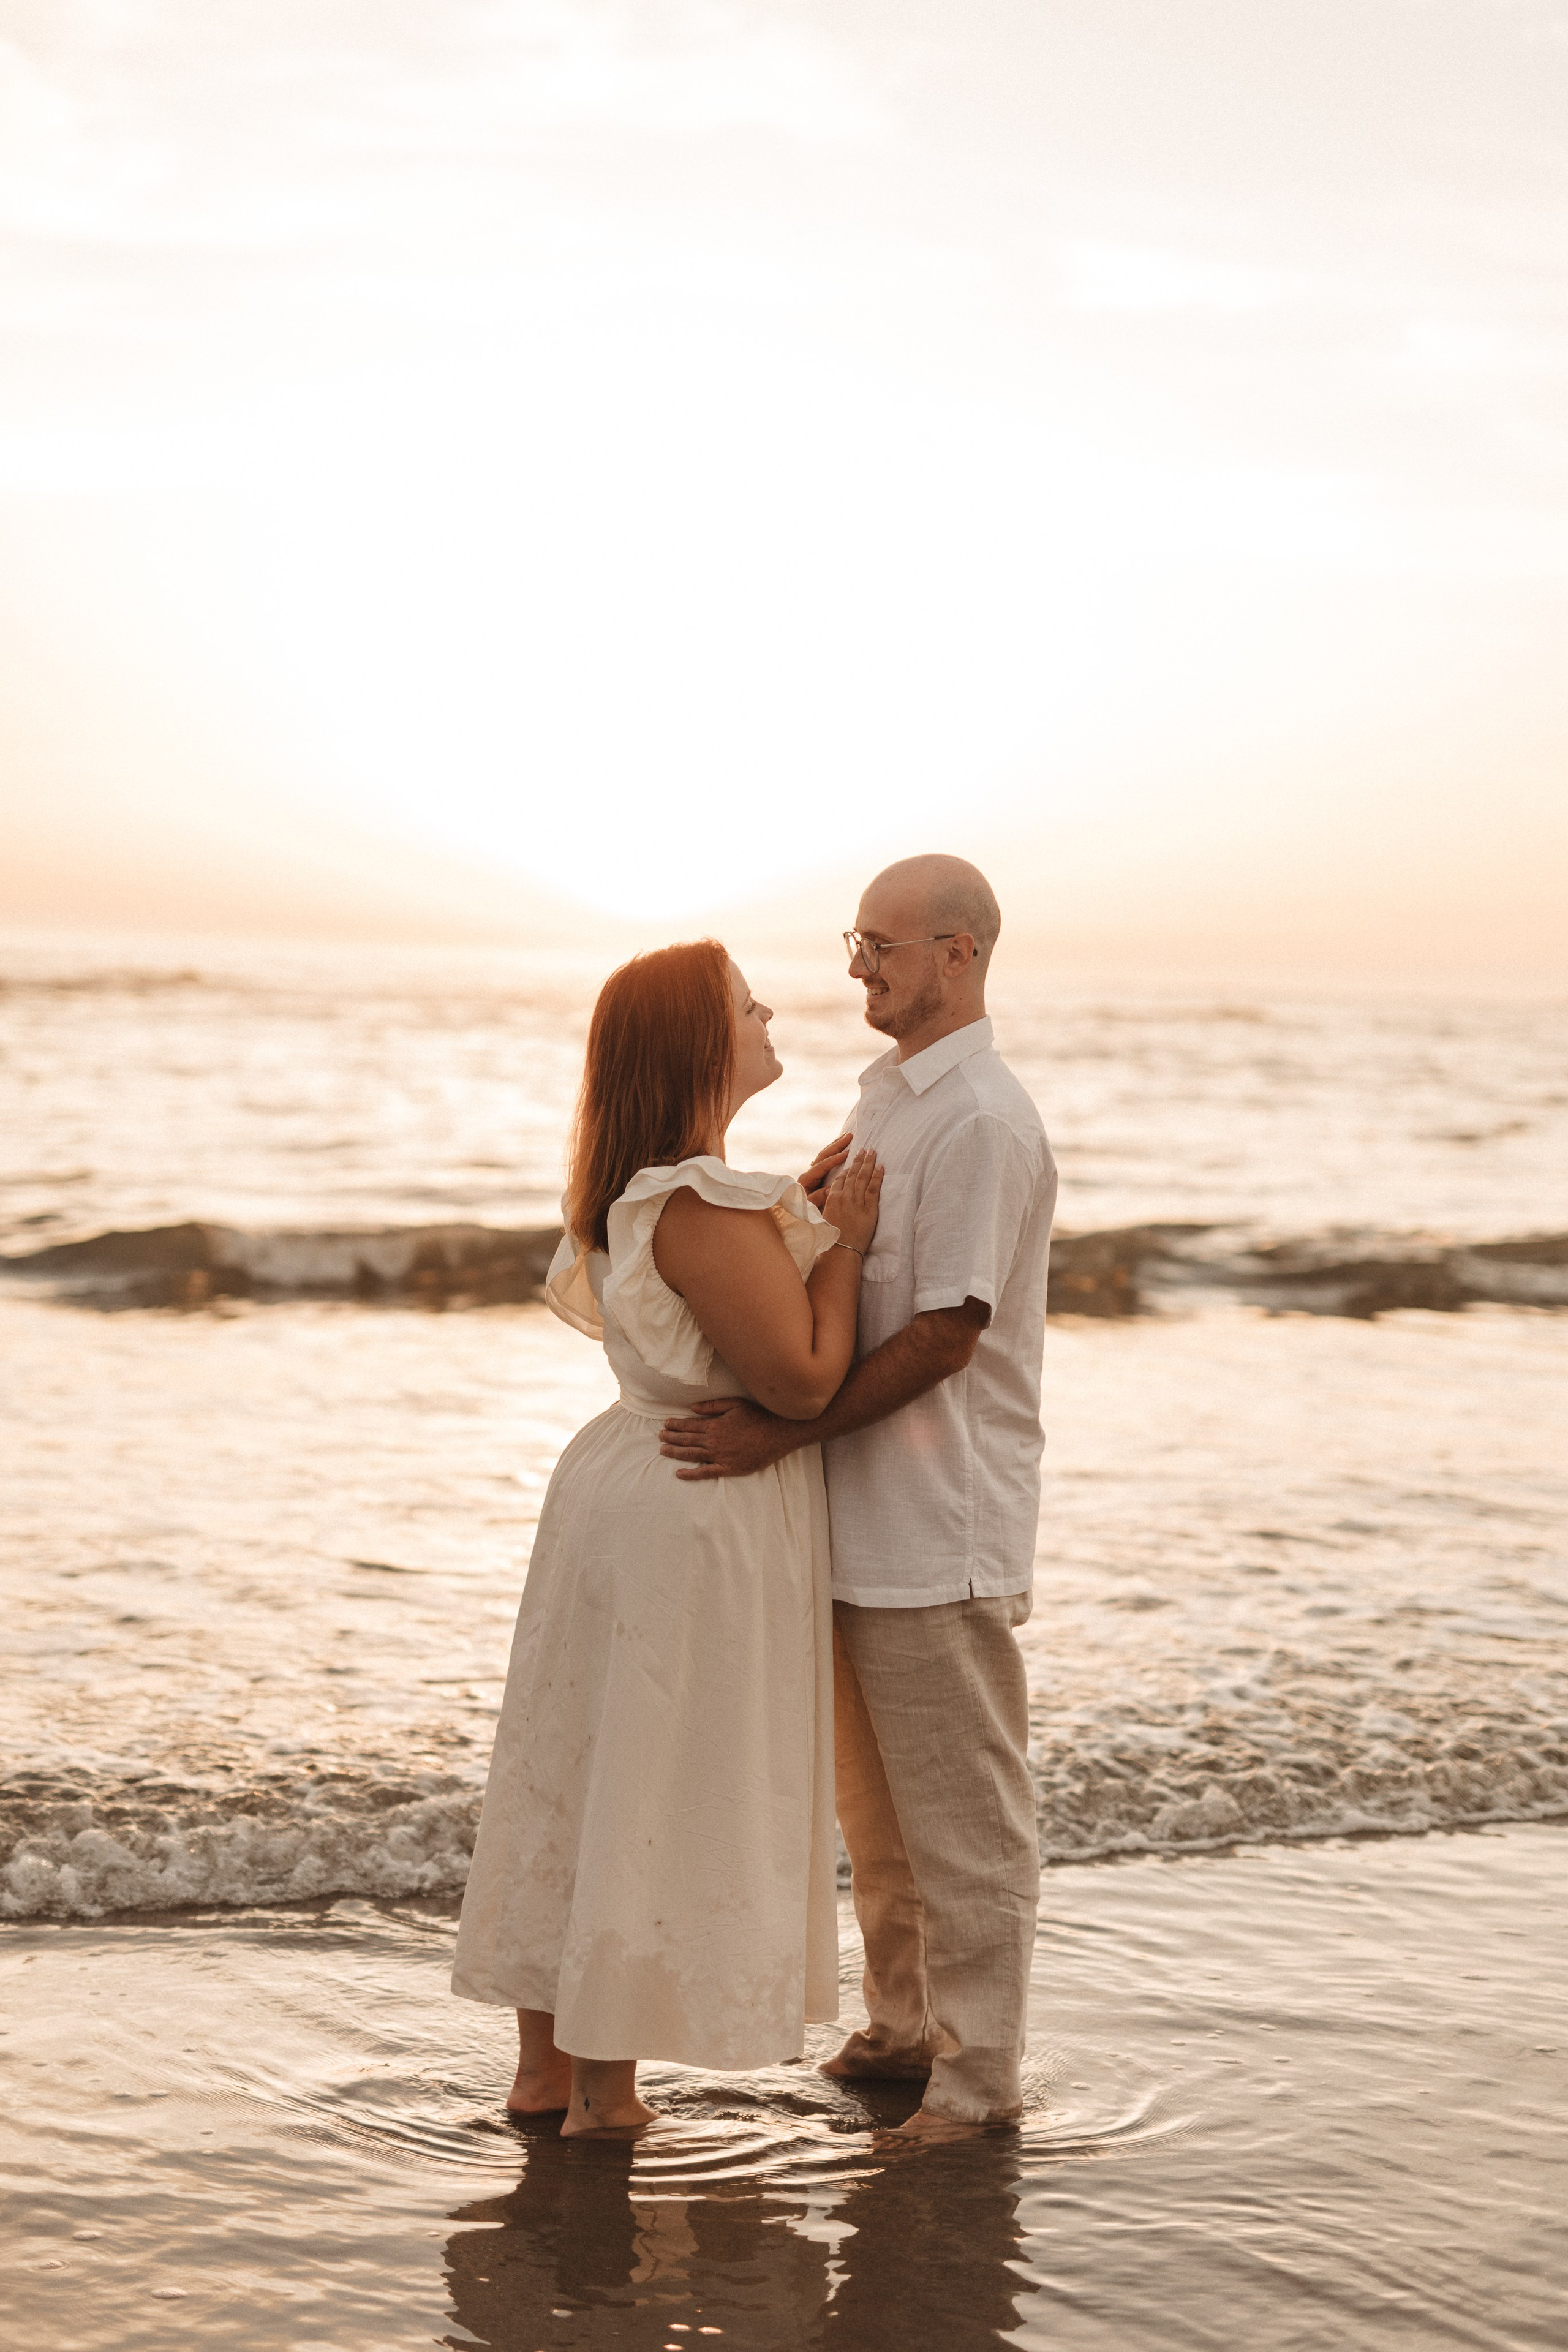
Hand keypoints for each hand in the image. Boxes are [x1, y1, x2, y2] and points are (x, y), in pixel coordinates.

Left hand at [659, 1397, 794, 1479]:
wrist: (779, 1434)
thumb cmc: (759, 1417)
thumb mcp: (735, 1404)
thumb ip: (712, 1406)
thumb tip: (692, 1408)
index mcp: (715, 1425)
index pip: (689, 1425)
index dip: (675, 1424)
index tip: (664, 1424)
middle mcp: (714, 1442)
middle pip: (687, 1440)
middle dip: (671, 1438)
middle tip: (659, 1437)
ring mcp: (720, 1457)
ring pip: (692, 1455)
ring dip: (675, 1453)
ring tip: (663, 1451)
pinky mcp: (729, 1469)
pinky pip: (706, 1473)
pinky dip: (691, 1474)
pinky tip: (679, 1474)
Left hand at [799, 1132, 850, 1210]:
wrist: (797, 1215)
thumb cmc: (805, 1212)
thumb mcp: (811, 1207)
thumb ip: (818, 1198)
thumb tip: (830, 1189)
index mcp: (806, 1180)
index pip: (821, 1166)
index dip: (834, 1160)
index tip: (847, 1154)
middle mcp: (808, 1174)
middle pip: (822, 1155)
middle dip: (836, 1145)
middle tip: (849, 1136)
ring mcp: (813, 1173)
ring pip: (824, 1155)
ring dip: (836, 1145)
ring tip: (847, 1136)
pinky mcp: (817, 1176)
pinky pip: (826, 1160)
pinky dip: (834, 1152)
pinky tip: (842, 1146)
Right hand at [822, 1147, 882, 1255]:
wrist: (841, 1252)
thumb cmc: (832, 1239)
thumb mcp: (825, 1219)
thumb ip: (829, 1206)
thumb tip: (832, 1199)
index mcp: (832, 1199)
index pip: (841, 1178)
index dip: (848, 1167)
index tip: (853, 1159)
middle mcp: (844, 1197)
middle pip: (852, 1174)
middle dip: (859, 1160)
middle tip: (865, 1149)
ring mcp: (856, 1203)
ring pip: (863, 1178)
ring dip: (868, 1163)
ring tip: (873, 1152)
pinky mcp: (868, 1210)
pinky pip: (874, 1189)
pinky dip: (877, 1177)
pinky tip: (881, 1167)